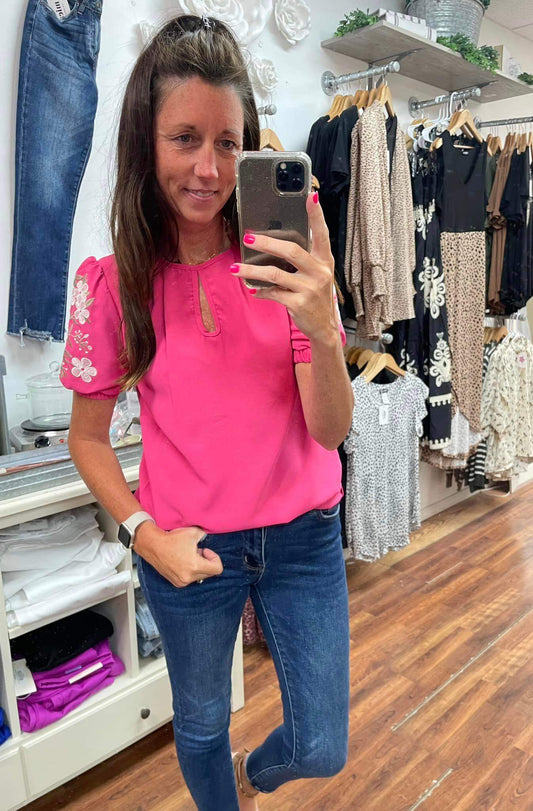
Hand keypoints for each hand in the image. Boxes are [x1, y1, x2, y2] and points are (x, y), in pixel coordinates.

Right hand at [134, 521, 222, 587]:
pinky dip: (190, 571)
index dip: (214, 558)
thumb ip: (205, 536)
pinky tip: (183, 561)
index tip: (205, 550)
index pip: (217, 569)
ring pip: (199, 576)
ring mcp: (181, 581)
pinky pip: (190, 578)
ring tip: (188, 555)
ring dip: (198, 566)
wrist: (153, 545)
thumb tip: (208, 538)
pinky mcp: (176, 582)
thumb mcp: (194, 532)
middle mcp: (188, 577)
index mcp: (195, 566)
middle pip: (209, 573)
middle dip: (206, 562)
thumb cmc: (172, 539)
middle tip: (197, 551)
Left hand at [231, 191, 339, 343]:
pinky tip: (252, 289)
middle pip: (291, 251)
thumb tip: (273, 244)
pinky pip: (273, 293)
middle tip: (247, 238)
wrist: (323, 328)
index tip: (311, 196)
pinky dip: (260, 291)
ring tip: (235, 268)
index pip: (322, 234)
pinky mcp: (298, 304)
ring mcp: (310, 289)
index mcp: (325, 260)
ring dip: (252, 270)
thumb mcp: (316, 275)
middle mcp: (320, 272)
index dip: (317, 215)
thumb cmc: (315, 296)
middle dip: (267, 243)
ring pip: (275, 274)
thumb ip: (303, 260)